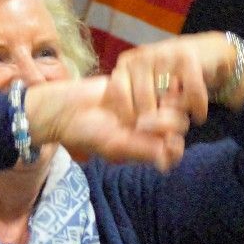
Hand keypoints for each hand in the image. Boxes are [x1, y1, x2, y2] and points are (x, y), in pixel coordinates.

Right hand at [24, 74, 188, 172]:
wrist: (64, 107)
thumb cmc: (85, 132)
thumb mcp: (114, 146)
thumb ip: (143, 151)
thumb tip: (168, 158)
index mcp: (145, 146)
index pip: (174, 150)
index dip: (174, 146)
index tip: (162, 143)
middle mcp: (149, 127)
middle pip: (179, 123)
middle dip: (165, 124)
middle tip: (140, 123)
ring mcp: (145, 105)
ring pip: (170, 103)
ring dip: (155, 105)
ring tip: (133, 109)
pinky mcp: (137, 86)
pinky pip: (154, 85)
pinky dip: (144, 89)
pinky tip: (127, 93)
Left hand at [105, 32, 243, 126]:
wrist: (207, 52)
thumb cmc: (171, 75)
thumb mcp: (147, 85)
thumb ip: (135, 103)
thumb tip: (131, 133)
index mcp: (127, 64)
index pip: (118, 95)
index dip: (127, 117)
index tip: (139, 131)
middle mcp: (142, 57)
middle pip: (144, 102)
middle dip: (155, 122)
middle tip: (166, 133)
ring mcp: (165, 55)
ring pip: (167, 99)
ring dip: (177, 117)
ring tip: (182, 123)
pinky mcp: (188, 58)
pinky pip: (191, 93)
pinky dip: (197, 108)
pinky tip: (199, 116)